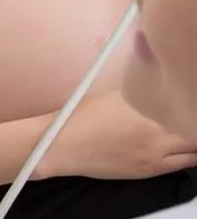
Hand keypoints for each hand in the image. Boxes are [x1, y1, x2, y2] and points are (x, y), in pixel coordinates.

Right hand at [38, 89, 196, 179]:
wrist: (65, 145)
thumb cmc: (83, 116)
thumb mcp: (115, 94)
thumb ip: (142, 89)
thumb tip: (155, 80)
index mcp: (149, 107)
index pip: (187, 107)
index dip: (190, 105)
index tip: (189, 101)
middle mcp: (158, 130)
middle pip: (193, 131)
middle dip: (193, 125)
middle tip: (189, 119)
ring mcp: (157, 153)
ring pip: (194, 149)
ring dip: (194, 142)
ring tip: (189, 136)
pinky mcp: (151, 169)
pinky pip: (183, 164)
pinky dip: (189, 156)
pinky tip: (185, 150)